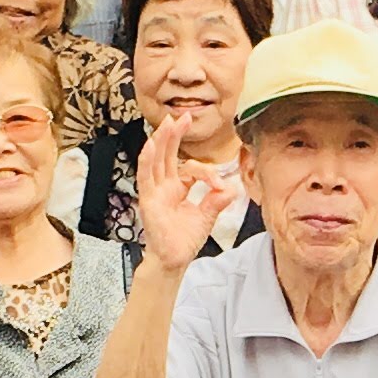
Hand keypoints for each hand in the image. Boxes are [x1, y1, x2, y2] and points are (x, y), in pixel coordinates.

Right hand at [130, 114, 246, 265]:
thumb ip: (217, 201)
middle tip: (183, 116)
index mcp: (177, 188)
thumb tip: (232, 188)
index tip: (221, 186)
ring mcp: (155, 192)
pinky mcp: (148, 200)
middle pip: (167, 155)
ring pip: (155, 160)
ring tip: (167, 123)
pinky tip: (151, 145)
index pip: (191, 169)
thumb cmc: (184, 241)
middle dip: (175, 135)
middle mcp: (164, 187)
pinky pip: (145, 176)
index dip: (207, 172)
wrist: (175, 260)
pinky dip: (148, 160)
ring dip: (161, 140)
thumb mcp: (207, 217)